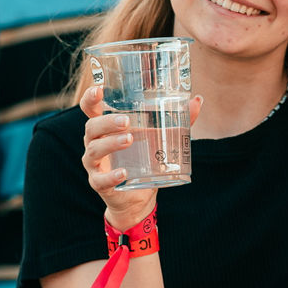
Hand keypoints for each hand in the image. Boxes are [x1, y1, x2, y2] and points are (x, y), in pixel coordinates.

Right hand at [78, 84, 201, 231]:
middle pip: (91, 127)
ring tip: (129, 139)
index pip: (90, 109)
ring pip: (94, 150)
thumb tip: (197, 100)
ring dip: (110, 143)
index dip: (90, 98)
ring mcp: (95, 164)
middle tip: (126, 121)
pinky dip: (111, 176)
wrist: (138, 198)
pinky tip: (123, 173)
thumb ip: (176, 119)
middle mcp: (95, 143)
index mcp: (106, 128)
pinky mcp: (99, 184)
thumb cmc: (144, 159)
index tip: (99, 89)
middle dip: (106, 122)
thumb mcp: (159, 138)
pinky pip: (100, 180)